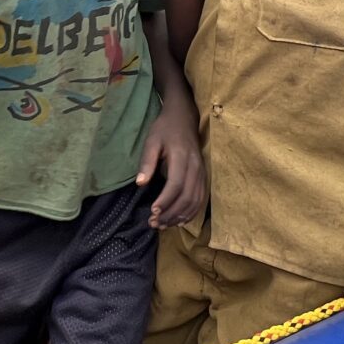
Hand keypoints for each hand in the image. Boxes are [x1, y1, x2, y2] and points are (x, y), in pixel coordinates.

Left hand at [136, 107, 205, 227]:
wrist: (184, 118)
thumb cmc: (165, 129)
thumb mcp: (151, 141)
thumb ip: (147, 162)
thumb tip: (140, 184)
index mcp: (181, 157)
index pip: (176, 184)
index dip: (166, 200)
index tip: (152, 211)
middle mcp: (195, 167)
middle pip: (187, 197)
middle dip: (170, 213)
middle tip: (154, 223)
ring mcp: (202, 173)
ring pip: (195, 201)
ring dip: (180, 216)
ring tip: (163, 225)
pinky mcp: (203, 177)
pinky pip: (201, 199)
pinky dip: (191, 213)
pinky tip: (179, 221)